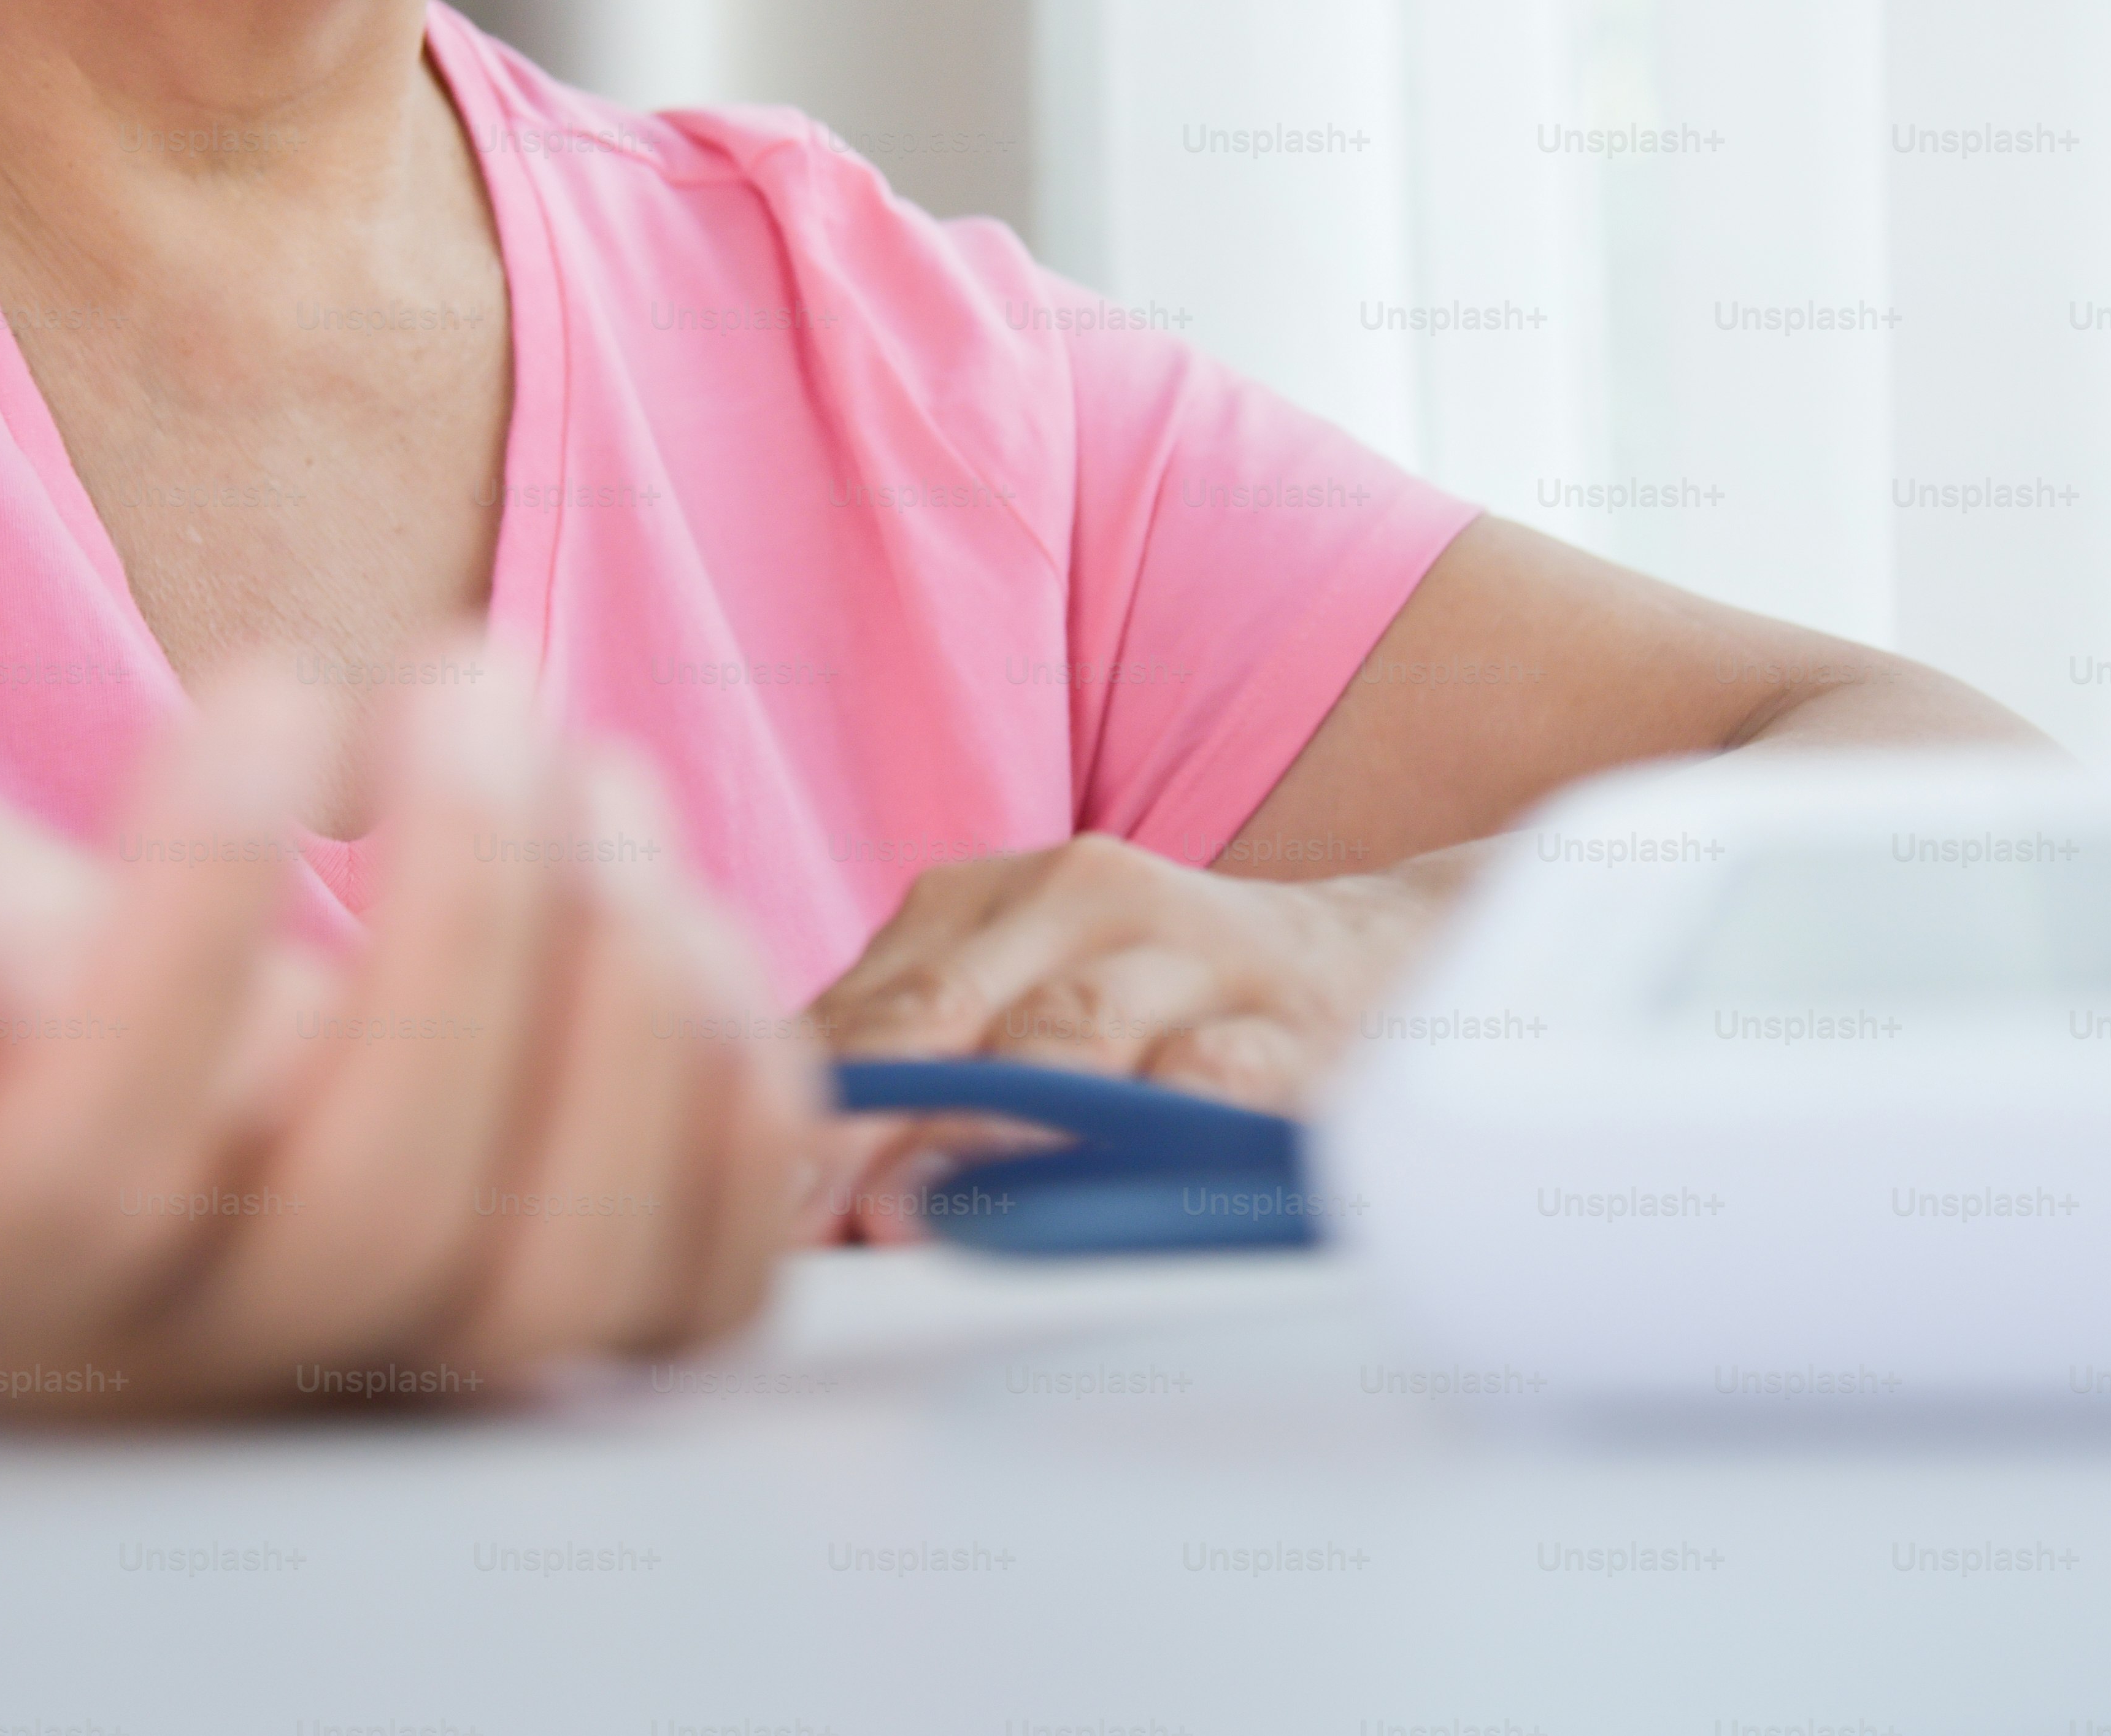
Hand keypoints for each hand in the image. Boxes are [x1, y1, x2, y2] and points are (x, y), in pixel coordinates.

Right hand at [0, 651, 820, 1417]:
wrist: (8, 1042)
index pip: (93, 1162)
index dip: (195, 915)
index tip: (263, 682)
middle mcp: (182, 1359)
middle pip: (370, 1220)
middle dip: (465, 915)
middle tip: (469, 675)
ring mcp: (377, 1360)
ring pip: (555, 1281)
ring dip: (623, 1000)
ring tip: (597, 773)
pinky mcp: (533, 1319)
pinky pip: (690, 1300)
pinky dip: (739, 1121)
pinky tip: (688, 929)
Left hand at [804, 833, 1479, 1241]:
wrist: (1377, 955)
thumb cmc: (1151, 1006)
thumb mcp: (1013, 1004)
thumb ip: (907, 1079)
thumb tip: (771, 1198)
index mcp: (981, 900)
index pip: (861, 1010)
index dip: (793, 1109)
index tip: (733, 1198)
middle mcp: (1077, 900)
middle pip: (942, 1015)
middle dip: (859, 1120)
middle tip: (795, 1210)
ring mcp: (1188, 950)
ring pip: (1069, 1037)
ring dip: (986, 1128)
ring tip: (914, 1206)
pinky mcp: (1292, 1017)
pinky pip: (1217, 1072)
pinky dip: (1152, 1124)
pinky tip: (1106, 1175)